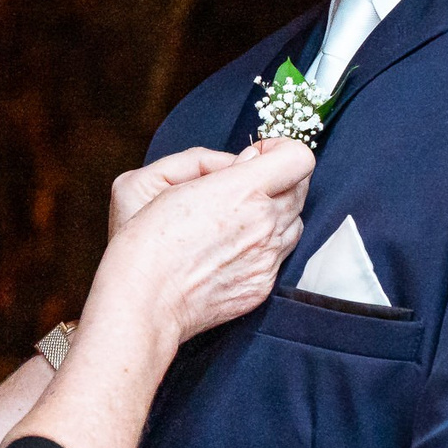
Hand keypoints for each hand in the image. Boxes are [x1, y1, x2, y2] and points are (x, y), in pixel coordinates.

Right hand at [100, 137, 312, 345]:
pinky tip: (233, 247)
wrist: (147, 298)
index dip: (282, 149)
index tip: (260, 155)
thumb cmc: (151, 240)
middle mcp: (264, 224)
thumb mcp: (175, 184)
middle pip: (300, 188)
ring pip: (295, 223)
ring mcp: (267, 258)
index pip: (299, 158)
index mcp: (244, 191)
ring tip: (240, 217)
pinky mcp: (262, 284)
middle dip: (278, 179)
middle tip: (248, 183)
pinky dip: (264, 245)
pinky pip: (278, 256)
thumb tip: (251, 159)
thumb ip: (222, 166)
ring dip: (276, 213)